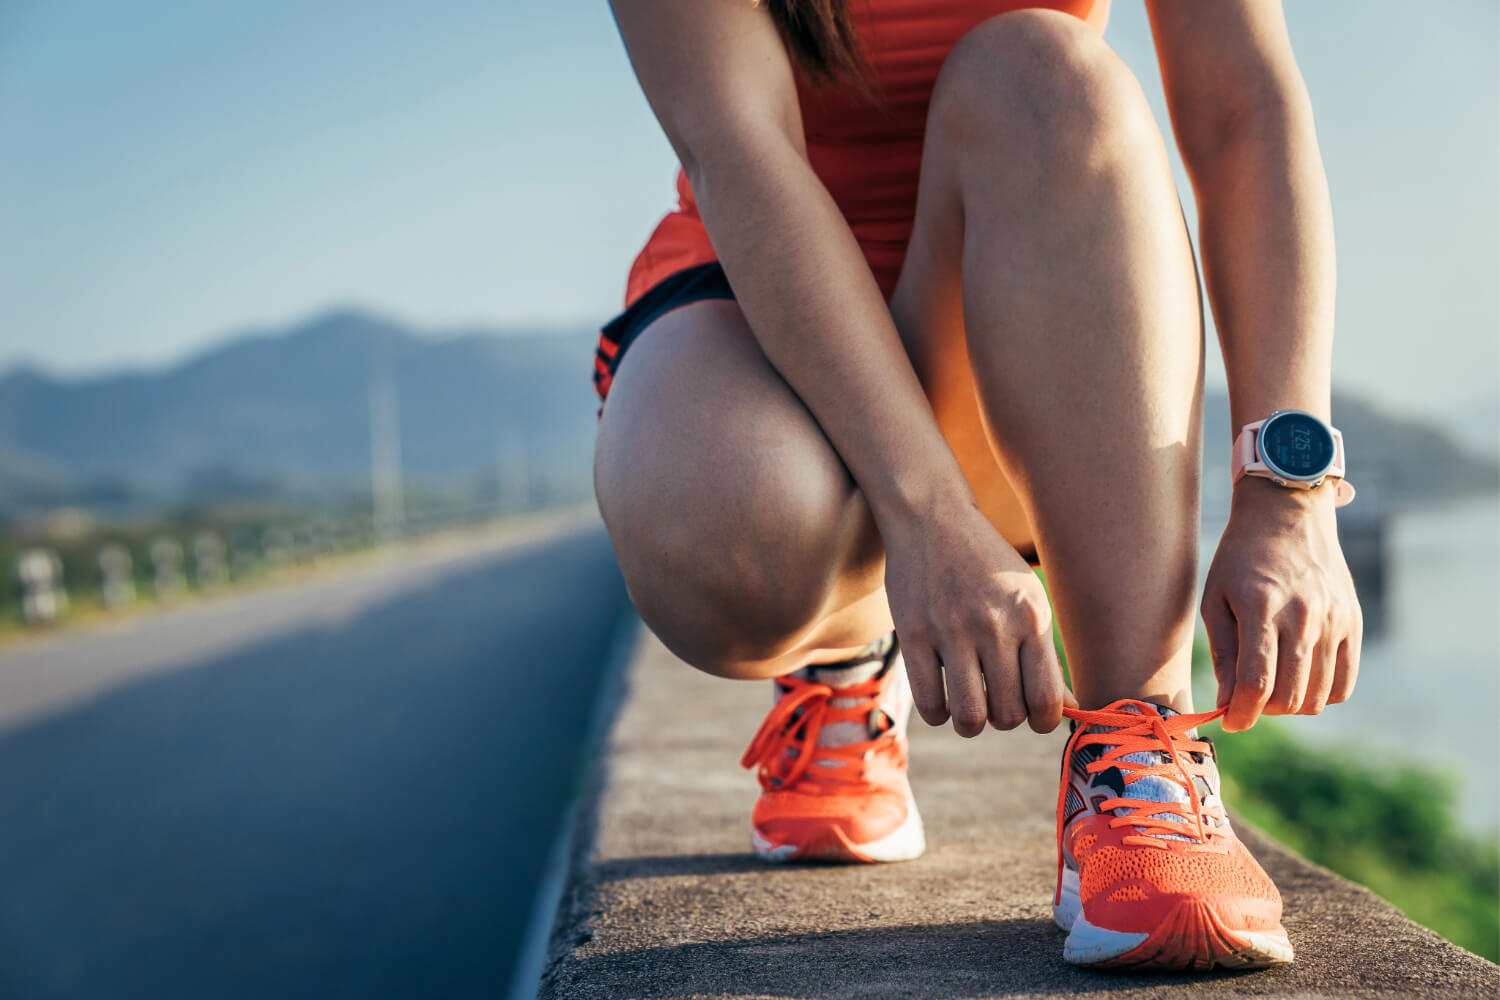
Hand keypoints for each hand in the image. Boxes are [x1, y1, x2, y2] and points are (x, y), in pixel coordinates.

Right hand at [881, 499, 1072, 736]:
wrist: (932, 518)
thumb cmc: (987, 564)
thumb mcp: (1027, 597)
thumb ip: (1045, 654)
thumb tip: (1069, 708)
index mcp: (1031, 616)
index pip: (1047, 700)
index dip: (1043, 722)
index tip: (1032, 716)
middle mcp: (994, 624)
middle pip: (1008, 714)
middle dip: (1003, 720)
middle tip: (996, 703)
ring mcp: (951, 630)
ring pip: (969, 716)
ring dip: (971, 724)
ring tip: (969, 708)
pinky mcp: (913, 634)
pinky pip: (929, 702)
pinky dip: (938, 714)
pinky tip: (941, 700)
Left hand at [1201, 477, 1362, 731]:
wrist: (1287, 514)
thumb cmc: (1239, 559)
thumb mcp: (1215, 598)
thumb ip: (1224, 653)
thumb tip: (1228, 703)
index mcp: (1262, 607)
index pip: (1257, 682)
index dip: (1241, 713)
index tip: (1230, 722)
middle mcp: (1304, 615)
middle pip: (1289, 695)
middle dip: (1262, 710)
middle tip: (1247, 699)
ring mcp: (1334, 619)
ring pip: (1318, 695)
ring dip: (1291, 705)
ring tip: (1271, 685)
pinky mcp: (1352, 622)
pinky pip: (1344, 683)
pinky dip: (1322, 694)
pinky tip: (1300, 679)